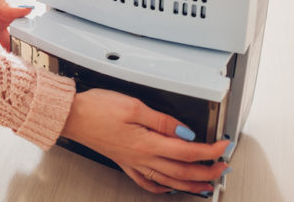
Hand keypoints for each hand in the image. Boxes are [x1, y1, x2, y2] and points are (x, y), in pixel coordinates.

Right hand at [61, 89, 230, 194]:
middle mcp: (141, 157)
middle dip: (206, 171)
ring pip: (167, 180)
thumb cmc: (96, 108)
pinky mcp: (123, 161)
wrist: (71, 116)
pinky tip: (167, 186)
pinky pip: (145, 181)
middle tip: (222, 168)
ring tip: (206, 185)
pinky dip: (160, 187)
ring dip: (190, 184)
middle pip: (181, 171)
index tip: (222, 147)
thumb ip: (162, 120)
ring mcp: (132, 162)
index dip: (209, 151)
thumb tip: (185, 131)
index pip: (187, 151)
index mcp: (146, 143)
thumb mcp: (134, 106)